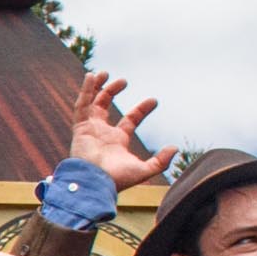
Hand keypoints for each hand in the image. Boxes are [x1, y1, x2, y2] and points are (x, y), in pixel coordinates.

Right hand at [64, 68, 170, 190]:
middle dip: (113, 92)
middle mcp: (102, 133)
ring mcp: (90, 129)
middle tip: (124, 81)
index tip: (154, 101)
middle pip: (106, 107)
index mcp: (117, 141)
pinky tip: (91, 76)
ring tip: (103, 73)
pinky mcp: (80, 127)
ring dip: (97, 88)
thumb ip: (160, 161)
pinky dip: (86, 90)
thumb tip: (176, 148)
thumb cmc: (116, 179)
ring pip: (92, 103)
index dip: (142, 110)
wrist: (94, 182)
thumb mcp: (144, 170)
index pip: (130, 120)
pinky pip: (81, 105)